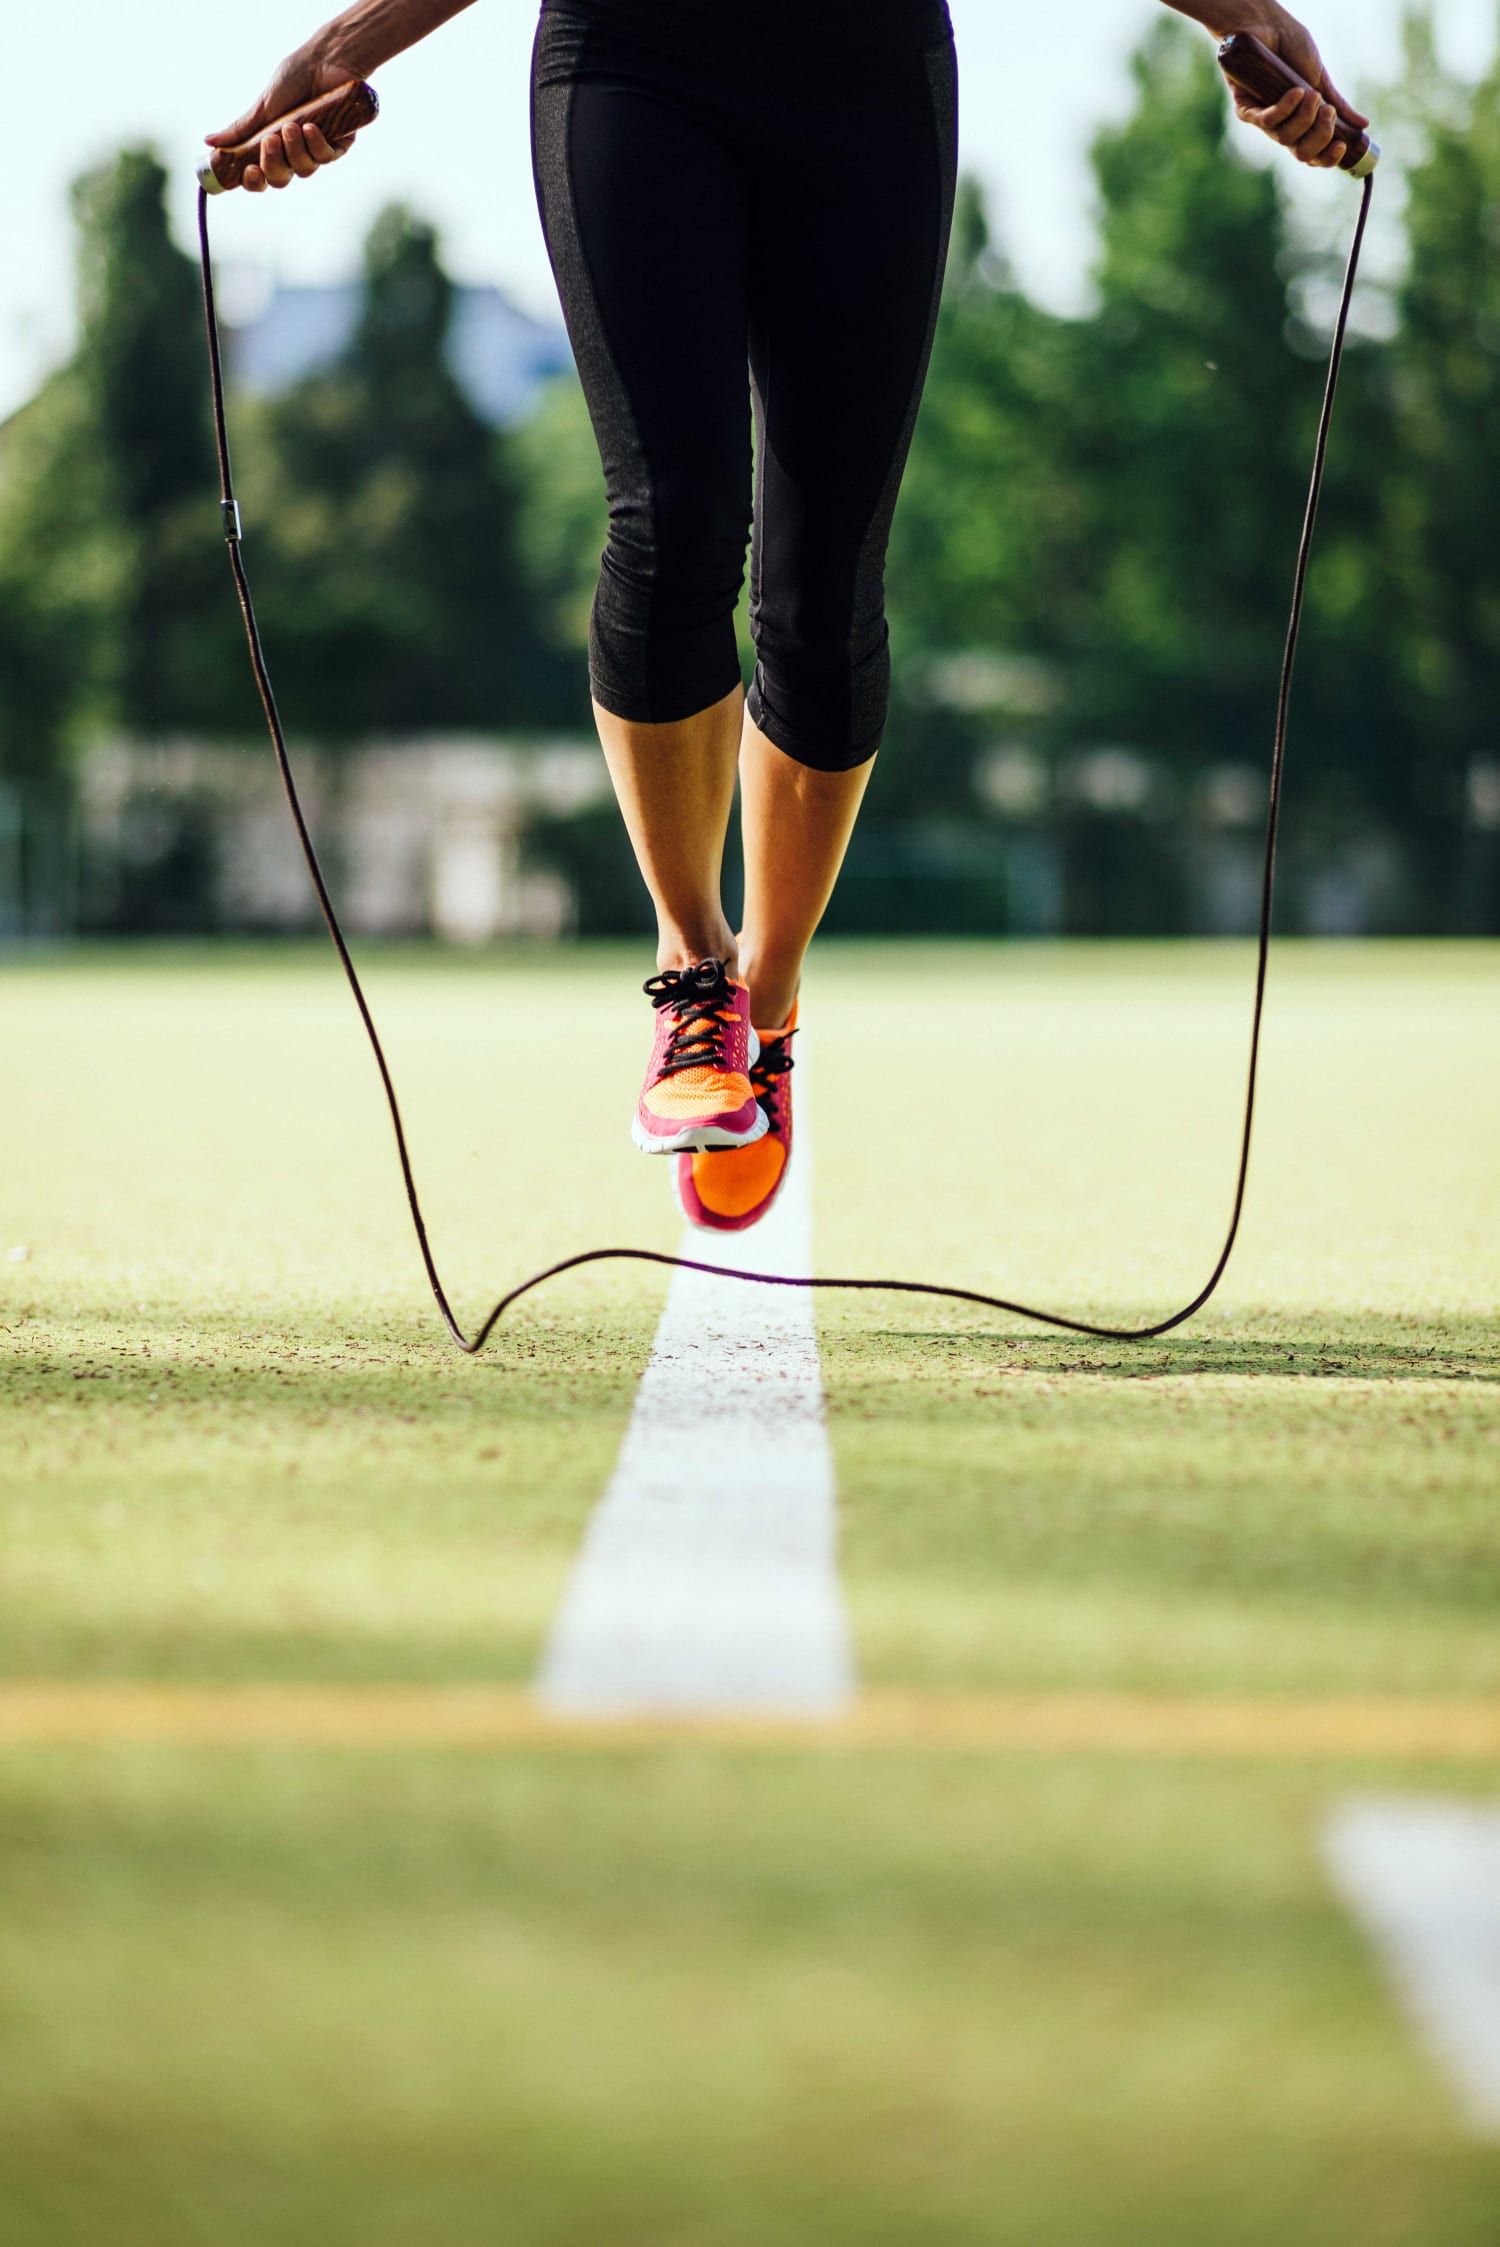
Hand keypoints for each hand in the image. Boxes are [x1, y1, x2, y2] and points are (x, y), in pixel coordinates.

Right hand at [204, 47, 359, 191]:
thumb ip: (240, 129)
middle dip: (274, 164)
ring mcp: (316, 151)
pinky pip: (326, 157)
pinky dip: (317, 145)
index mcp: (272, 148)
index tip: (250, 171)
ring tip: (292, 125)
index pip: (260, 177)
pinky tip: (311, 128)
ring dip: (295, 150)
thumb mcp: (262, 107)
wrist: (323, 61)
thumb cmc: (292, 81)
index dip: (254, 182)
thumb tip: (208, 142)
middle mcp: (293, 154)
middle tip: (270, 140)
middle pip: (281, 179)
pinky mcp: (338, 144)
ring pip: (304, 170)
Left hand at [1226, 8, 1368, 169]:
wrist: (1271, 26)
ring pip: (1285, 138)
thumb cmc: (1294, 49)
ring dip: (1304, 118)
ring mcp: (1263, 119)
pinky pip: (1267, 121)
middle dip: (1319, 136)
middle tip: (1326, 111)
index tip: (1341, 145)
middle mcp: (1281, 126)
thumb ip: (1338, 104)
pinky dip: (1284, 108)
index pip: (1313, 154)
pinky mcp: (1246, 109)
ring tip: (1310, 93)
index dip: (1327, 157)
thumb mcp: (1321, 79)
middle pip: (1301, 153)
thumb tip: (1362, 125)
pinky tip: (1295, 92)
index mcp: (1300, 124)